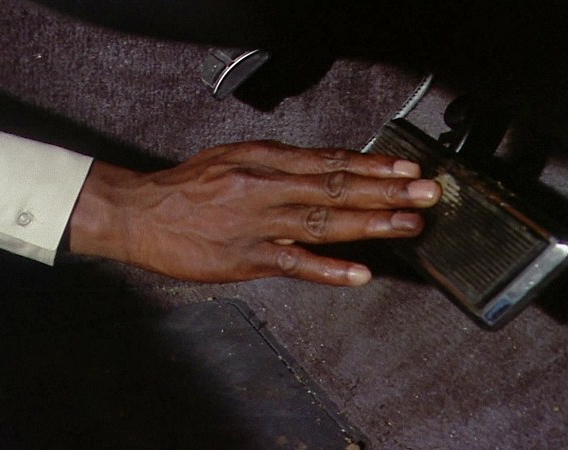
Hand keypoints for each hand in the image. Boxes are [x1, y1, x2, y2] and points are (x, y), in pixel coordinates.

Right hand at [68, 141, 440, 285]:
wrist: (140, 212)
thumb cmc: (185, 188)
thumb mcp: (233, 159)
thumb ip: (277, 166)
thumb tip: (320, 170)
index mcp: (264, 161)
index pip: (329, 161)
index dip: (372, 166)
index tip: (406, 169)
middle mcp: (266, 187)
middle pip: (336, 188)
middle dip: (386, 191)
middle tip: (426, 193)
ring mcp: (257, 224)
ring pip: (322, 222)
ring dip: (370, 224)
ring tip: (408, 226)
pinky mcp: (244, 258)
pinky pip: (293, 264)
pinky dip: (328, 269)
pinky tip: (359, 273)